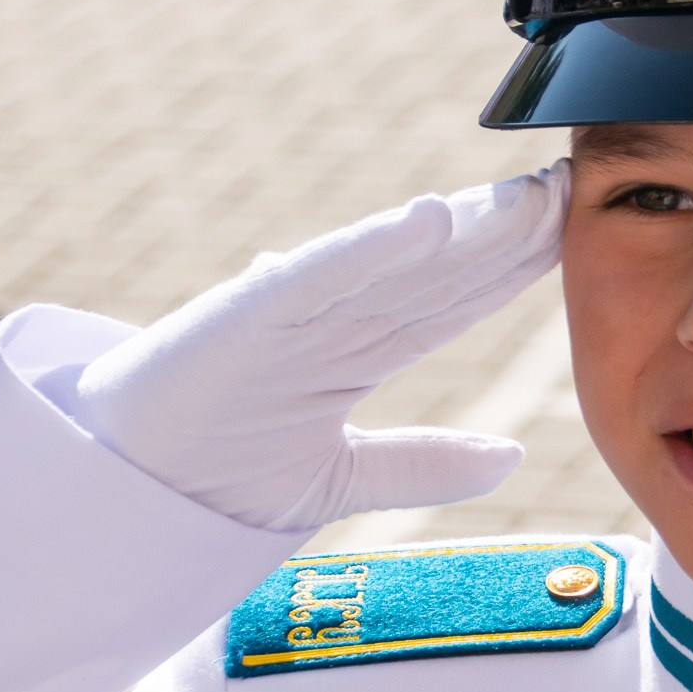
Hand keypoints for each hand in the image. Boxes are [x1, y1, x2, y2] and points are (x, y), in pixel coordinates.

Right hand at [72, 167, 570, 531]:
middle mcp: (326, 324)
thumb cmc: (211, 482)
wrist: (117, 505)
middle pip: (434, 273)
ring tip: (528, 197)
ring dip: (464, 232)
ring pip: (393, 266)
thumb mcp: (339, 478)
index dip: (513, 266)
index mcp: (349, 354)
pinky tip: (428, 220)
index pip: (450, 300)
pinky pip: (316, 280)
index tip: (574, 229)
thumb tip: (511, 457)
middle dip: (506, 234)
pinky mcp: (242, 322)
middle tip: (572, 187)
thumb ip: (422, 464)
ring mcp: (287, 319)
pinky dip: (370, 249)